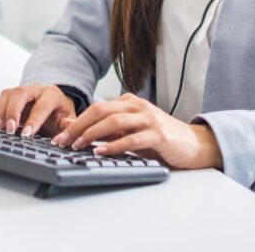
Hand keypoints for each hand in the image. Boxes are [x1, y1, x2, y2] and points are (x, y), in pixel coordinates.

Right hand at [0, 83, 76, 136]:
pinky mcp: (9, 97)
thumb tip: (70, 129)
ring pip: (7, 95)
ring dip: (0, 112)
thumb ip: (69, 125)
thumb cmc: (59, 115)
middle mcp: (35, 89)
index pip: (42, 105)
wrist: (52, 107)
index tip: (27, 135)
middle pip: (20, 93)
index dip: (34, 120)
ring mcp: (20, 92)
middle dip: (13, 111)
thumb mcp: (67, 120)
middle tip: (9, 129)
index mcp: (52, 94)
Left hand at [52, 93, 223, 169]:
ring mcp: (149, 119)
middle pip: (101, 111)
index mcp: (129, 103)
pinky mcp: (159, 135)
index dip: (76, 122)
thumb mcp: (130, 130)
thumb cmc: (160, 138)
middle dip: (78, 126)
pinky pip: (132, 138)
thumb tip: (74, 127)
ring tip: (78, 146)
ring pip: (114, 122)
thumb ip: (106, 128)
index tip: (60, 136)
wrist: (195, 144)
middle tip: (62, 141)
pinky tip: (101, 152)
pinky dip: (114, 145)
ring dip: (92, 134)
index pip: (96, 108)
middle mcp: (138, 106)